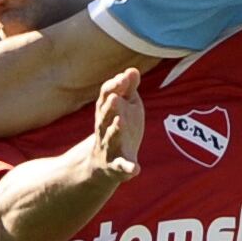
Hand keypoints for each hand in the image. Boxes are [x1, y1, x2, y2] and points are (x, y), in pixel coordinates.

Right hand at [88, 68, 142, 182]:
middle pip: (105, 116)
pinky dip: (128, 168)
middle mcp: (104, 128)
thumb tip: (132, 70)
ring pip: (110, 138)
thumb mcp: (126, 107)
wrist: (104, 164)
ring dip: (115, 130)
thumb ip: (129, 89)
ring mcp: (109, 147)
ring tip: (121, 122)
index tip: (124, 78)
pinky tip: (136, 170)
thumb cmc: (119, 128)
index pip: (106, 97)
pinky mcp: (117, 165)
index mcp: (107, 112)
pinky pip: (122, 167)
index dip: (114, 87)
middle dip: (110, 107)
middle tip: (116, 98)